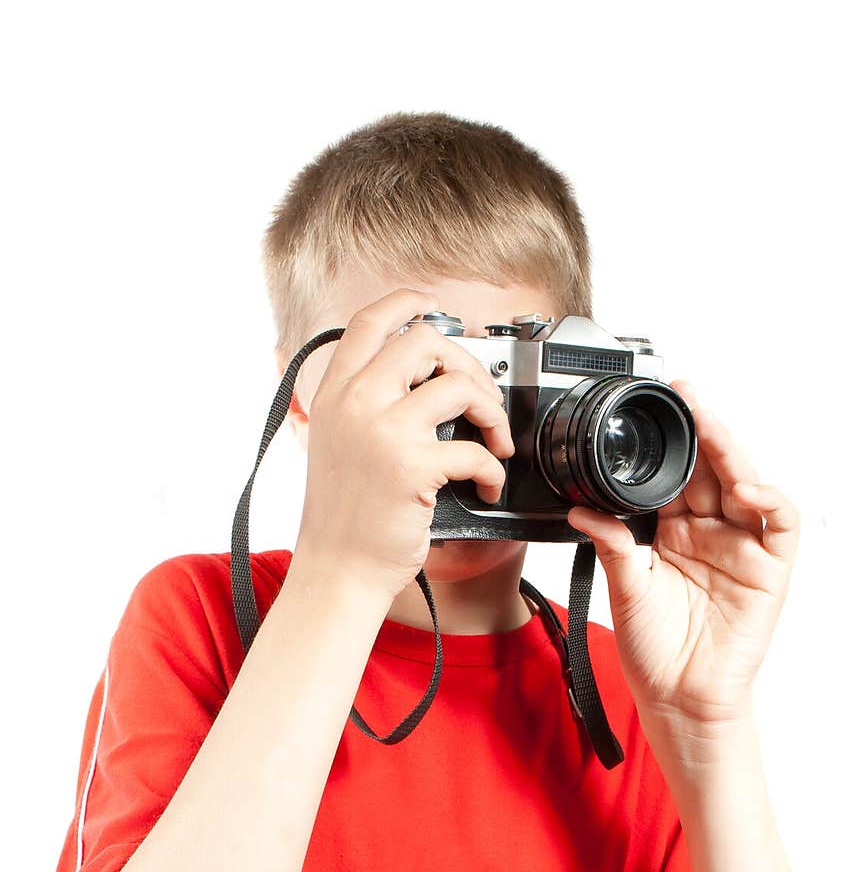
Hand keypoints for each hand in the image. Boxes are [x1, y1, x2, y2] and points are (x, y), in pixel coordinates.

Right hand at [296, 288, 513, 601]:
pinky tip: (487, 485)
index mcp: (334, 395)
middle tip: (479, 398)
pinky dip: (493, 469)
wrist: (339, 569)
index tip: (431, 304)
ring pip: (459, 385)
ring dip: (491, 412)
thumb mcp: (336, 445)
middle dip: (467, 365)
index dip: (405, 302)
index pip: (368, 323)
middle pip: (424, 341)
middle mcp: (355, 404)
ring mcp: (383, 433)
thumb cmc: (343, 517)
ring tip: (494, 440)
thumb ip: (364, 406)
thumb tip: (418, 381)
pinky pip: (475, 449)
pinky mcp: (412, 467)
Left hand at [565, 381, 799, 734]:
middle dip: (702, 430)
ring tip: (710, 427)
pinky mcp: (769, 572)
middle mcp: (710, 533)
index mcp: (674, 531)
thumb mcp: (624, 589)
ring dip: (731, 453)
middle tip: (686, 396)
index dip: (671, 442)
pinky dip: (769, 502)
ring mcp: (741, 549)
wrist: (677, 698)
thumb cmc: (653, 649)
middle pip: (712, 470)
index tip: (655, 410)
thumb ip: (612, 544)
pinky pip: (779, 527)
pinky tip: (747, 490)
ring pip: (746, 486)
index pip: (677, 474)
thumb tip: (581, 509)